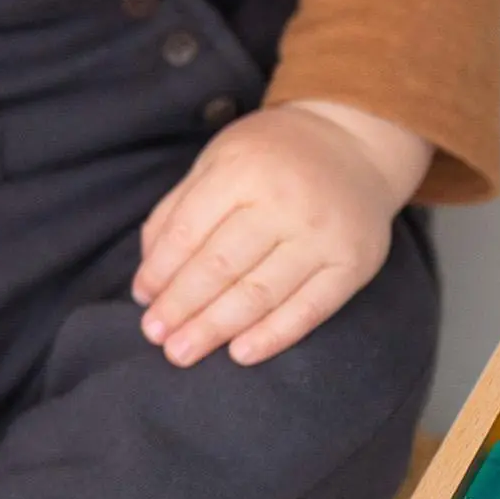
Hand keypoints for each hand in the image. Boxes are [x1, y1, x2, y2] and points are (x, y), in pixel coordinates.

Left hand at [133, 100, 431, 366]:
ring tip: (182, 353)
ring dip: (215, 328)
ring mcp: (322, 236)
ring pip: (259, 293)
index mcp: (243, 170)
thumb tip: (149, 276)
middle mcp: (284, 202)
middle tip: (155, 336)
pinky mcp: (352, 264)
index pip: (189, 232)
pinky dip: (273, 336)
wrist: (356, 144)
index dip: (160, 271)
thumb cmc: (274, 157)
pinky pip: (309, 309)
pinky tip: (240, 354)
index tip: (143, 300)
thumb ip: (181, 209)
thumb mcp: (219, 160)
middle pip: (220, 267)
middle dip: (182, 306)